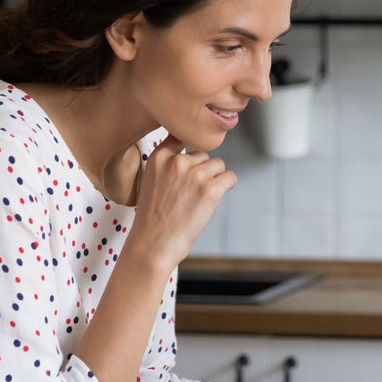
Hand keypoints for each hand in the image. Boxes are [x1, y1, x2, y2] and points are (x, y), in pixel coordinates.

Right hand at [129, 134, 235, 267]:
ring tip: (201, 198)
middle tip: (191, 193)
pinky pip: (230, 177)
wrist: (154, 244)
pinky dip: (228, 185)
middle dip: (202, 170)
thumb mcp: (151, 181)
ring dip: (215, 179)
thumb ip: (169, 165)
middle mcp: (177, 161)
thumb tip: (195, 156)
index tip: (191, 161)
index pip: (182, 136)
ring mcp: (195, 174)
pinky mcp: (210, 189)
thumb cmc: (153, 218)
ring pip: (218, 165)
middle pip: (203, 155)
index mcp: (159, 156)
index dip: (190, 151)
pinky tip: (219, 195)